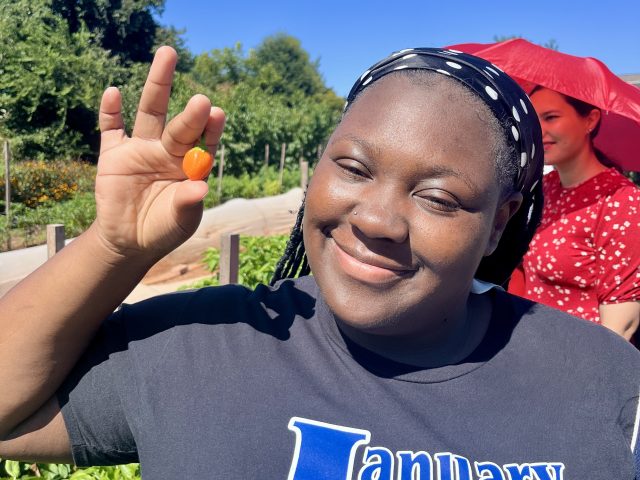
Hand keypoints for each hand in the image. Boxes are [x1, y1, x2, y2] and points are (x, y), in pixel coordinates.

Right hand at [94, 46, 224, 262]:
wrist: (129, 241)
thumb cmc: (163, 229)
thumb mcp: (179, 222)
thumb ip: (188, 204)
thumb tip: (201, 188)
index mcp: (189, 165)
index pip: (203, 142)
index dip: (210, 128)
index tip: (218, 114)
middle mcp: (167, 151)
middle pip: (179, 124)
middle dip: (190, 112)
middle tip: (201, 99)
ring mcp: (140, 149)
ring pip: (149, 112)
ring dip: (158, 85)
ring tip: (168, 55)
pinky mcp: (113, 154)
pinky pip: (111, 129)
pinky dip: (110, 111)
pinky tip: (114, 93)